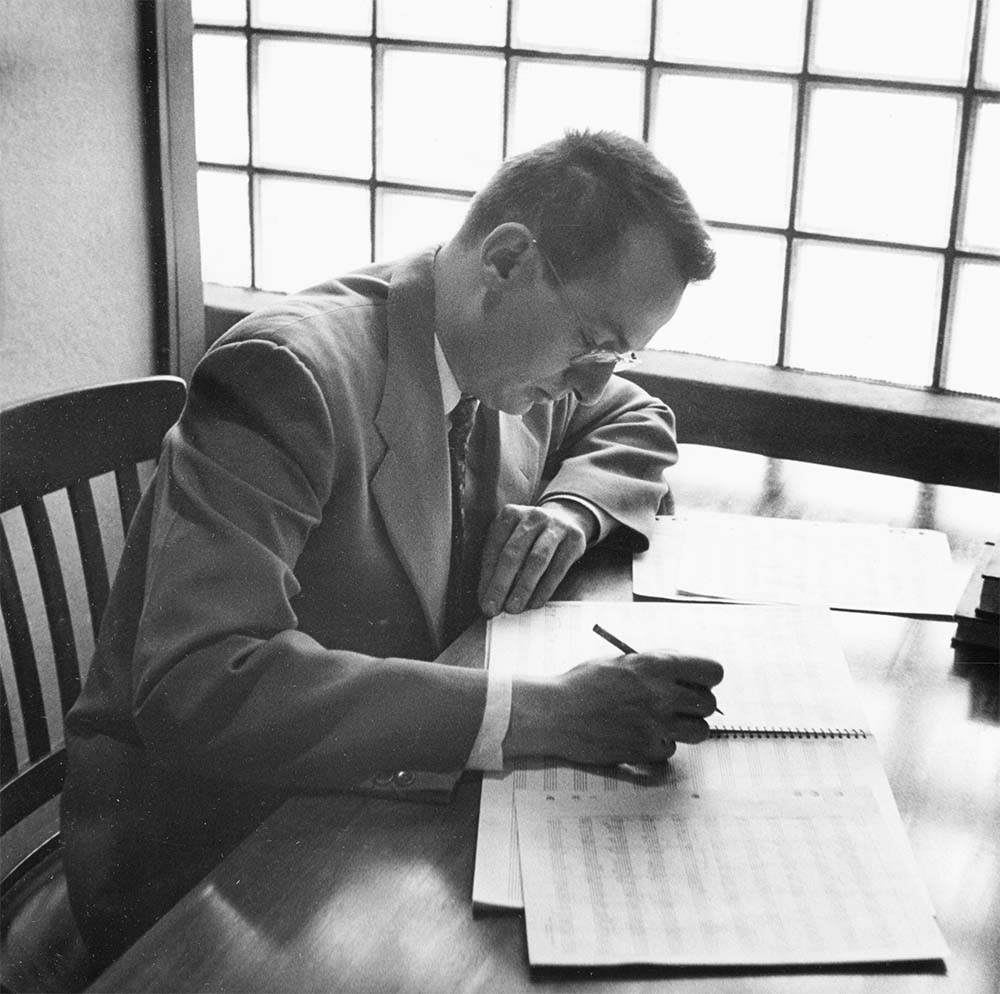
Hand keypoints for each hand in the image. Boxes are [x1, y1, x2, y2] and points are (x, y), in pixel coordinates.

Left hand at [477, 501, 594, 615]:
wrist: (566, 519)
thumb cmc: (530, 537)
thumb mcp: (511, 539)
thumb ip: (498, 562)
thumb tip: (487, 597)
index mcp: (510, 514)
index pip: (494, 548)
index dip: (487, 576)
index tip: (483, 601)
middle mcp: (532, 517)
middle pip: (513, 553)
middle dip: (500, 584)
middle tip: (493, 609)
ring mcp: (555, 526)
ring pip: (536, 560)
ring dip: (522, 588)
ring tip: (513, 608)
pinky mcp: (573, 539)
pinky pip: (557, 568)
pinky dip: (544, 588)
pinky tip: (535, 603)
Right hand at [504, 652, 723, 766]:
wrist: (556, 713)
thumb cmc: (584, 683)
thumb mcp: (622, 660)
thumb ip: (656, 664)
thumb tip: (684, 671)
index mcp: (657, 665)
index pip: (713, 671)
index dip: (707, 677)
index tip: (698, 681)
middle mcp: (662, 694)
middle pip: (709, 704)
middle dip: (697, 704)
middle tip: (678, 704)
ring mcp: (656, 725)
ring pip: (699, 731)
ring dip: (686, 727)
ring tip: (664, 721)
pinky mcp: (646, 749)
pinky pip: (672, 750)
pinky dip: (660, 745)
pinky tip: (640, 735)